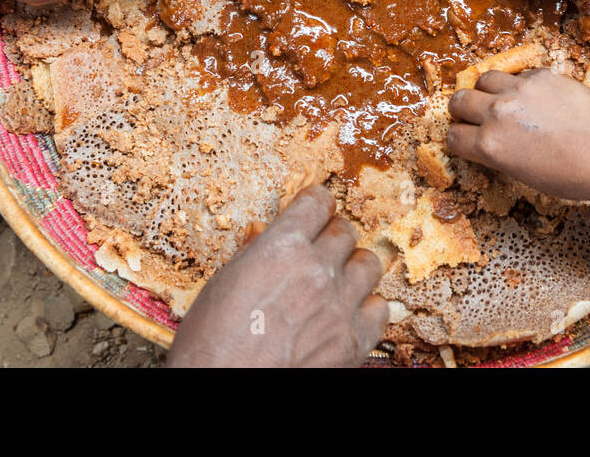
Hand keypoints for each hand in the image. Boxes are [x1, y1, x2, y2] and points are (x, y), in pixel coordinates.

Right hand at [167, 186, 388, 366]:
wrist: (223, 387)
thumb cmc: (210, 343)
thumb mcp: (221, 285)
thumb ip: (253, 255)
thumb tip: (263, 237)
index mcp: (282, 247)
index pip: (317, 202)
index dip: (315, 204)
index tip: (314, 209)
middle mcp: (317, 269)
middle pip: (344, 231)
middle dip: (331, 236)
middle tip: (319, 249)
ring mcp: (340, 305)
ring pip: (368, 264)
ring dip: (352, 268)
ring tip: (337, 280)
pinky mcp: (353, 340)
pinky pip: (379, 309)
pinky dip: (366, 308)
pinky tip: (349, 313)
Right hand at [447, 68, 589, 202]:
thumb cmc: (575, 175)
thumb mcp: (526, 175)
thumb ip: (500, 154)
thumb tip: (491, 143)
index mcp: (490, 147)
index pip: (453, 136)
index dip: (459, 139)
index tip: (467, 139)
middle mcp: (498, 114)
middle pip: (459, 101)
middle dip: (464, 111)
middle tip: (475, 116)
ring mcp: (519, 90)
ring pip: (484, 79)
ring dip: (488, 90)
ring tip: (502, 100)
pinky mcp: (542, 75)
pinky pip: (519, 74)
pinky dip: (520, 83)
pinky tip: (536, 97)